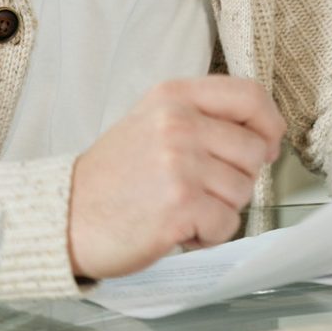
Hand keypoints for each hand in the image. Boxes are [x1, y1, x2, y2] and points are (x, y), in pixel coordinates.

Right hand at [68, 76, 285, 280]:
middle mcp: (179, 124)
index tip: (268, 143)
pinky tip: (179, 228)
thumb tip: (265, 135)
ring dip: (220, 207)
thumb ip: (205, 116)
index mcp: (175, 96)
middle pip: (253, 149)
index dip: (269, 122)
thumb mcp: (154, 120)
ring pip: (243, 189)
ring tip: (182, 206)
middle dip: (237, 176)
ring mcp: (180, 165)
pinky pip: (227, 224)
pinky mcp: (180, 206)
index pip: (249, 95)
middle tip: (202, 188)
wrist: (62, 218)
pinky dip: (208, 234)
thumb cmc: (113, 175)